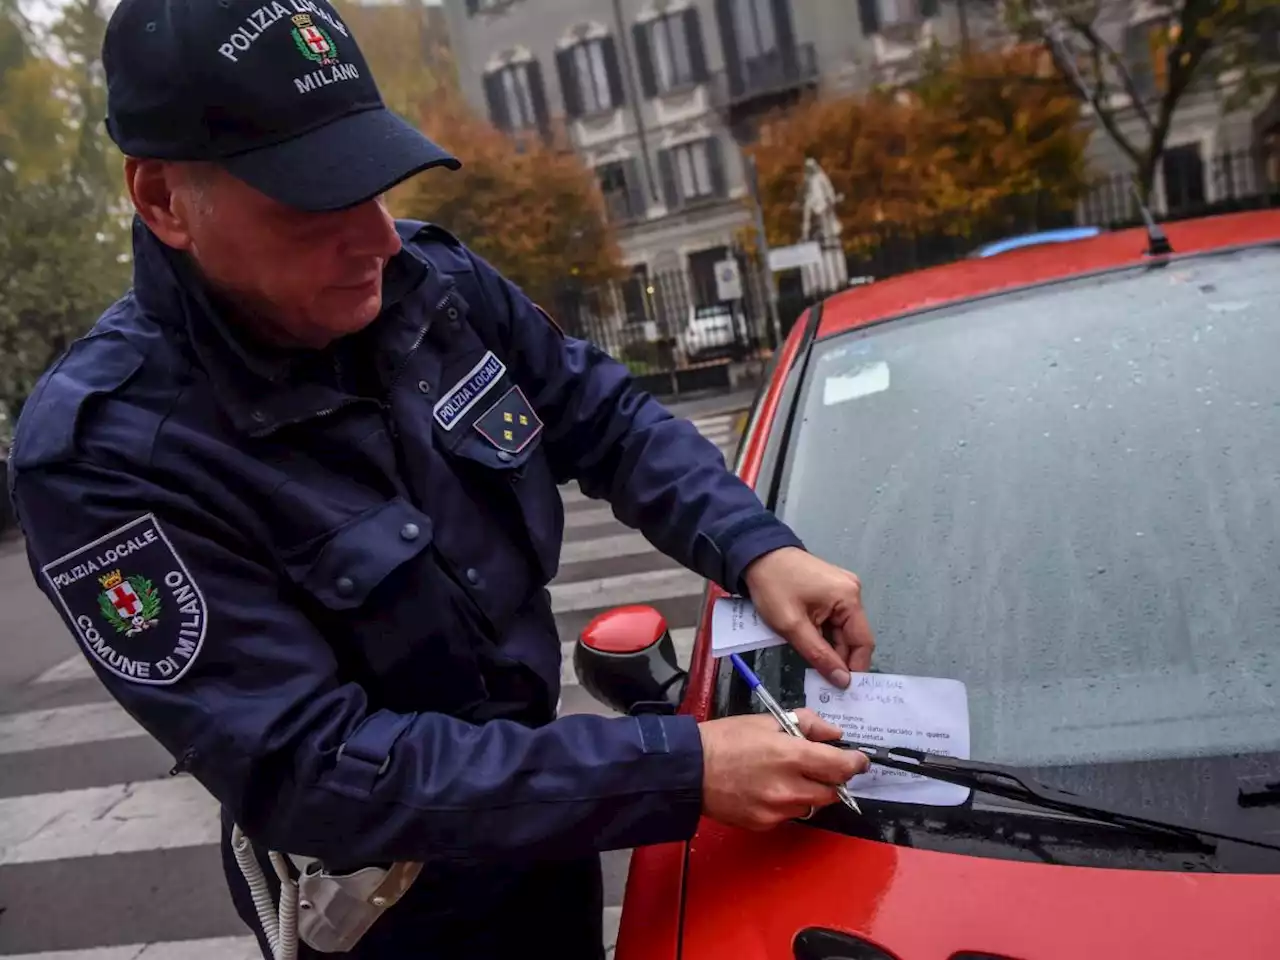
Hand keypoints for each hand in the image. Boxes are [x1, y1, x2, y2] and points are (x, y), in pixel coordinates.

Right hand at [698, 709, 868, 830]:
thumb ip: (807, 724)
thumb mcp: (767, 720)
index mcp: (792, 756)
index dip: (855, 763)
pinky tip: (768, 789)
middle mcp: (789, 788)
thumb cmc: (726, 739)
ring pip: (812, 806)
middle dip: (832, 779)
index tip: (858, 760)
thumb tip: (834, 735)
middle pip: (832, 792)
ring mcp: (777, 811)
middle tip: (820, 766)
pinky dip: (787, 803)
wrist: (689, 770)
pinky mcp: (765, 824)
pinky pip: (789, 815)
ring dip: (810, 792)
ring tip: (788, 776)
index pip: (841, 767)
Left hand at [742, 547, 874, 688]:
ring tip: (815, 665)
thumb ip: (819, 655)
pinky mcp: (830, 590)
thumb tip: (842, 681)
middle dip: (839, 658)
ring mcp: (842, 589)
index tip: (843, 689)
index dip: (855, 668)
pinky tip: (811, 645)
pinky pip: (833, 619)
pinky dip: (823, 634)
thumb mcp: (793, 626)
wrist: (755, 555)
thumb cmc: (773, 587)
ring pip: (841, 630)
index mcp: (849, 598)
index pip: (863, 642)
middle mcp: (852, 592)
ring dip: (829, 647)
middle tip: (824, 682)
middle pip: (852, 636)